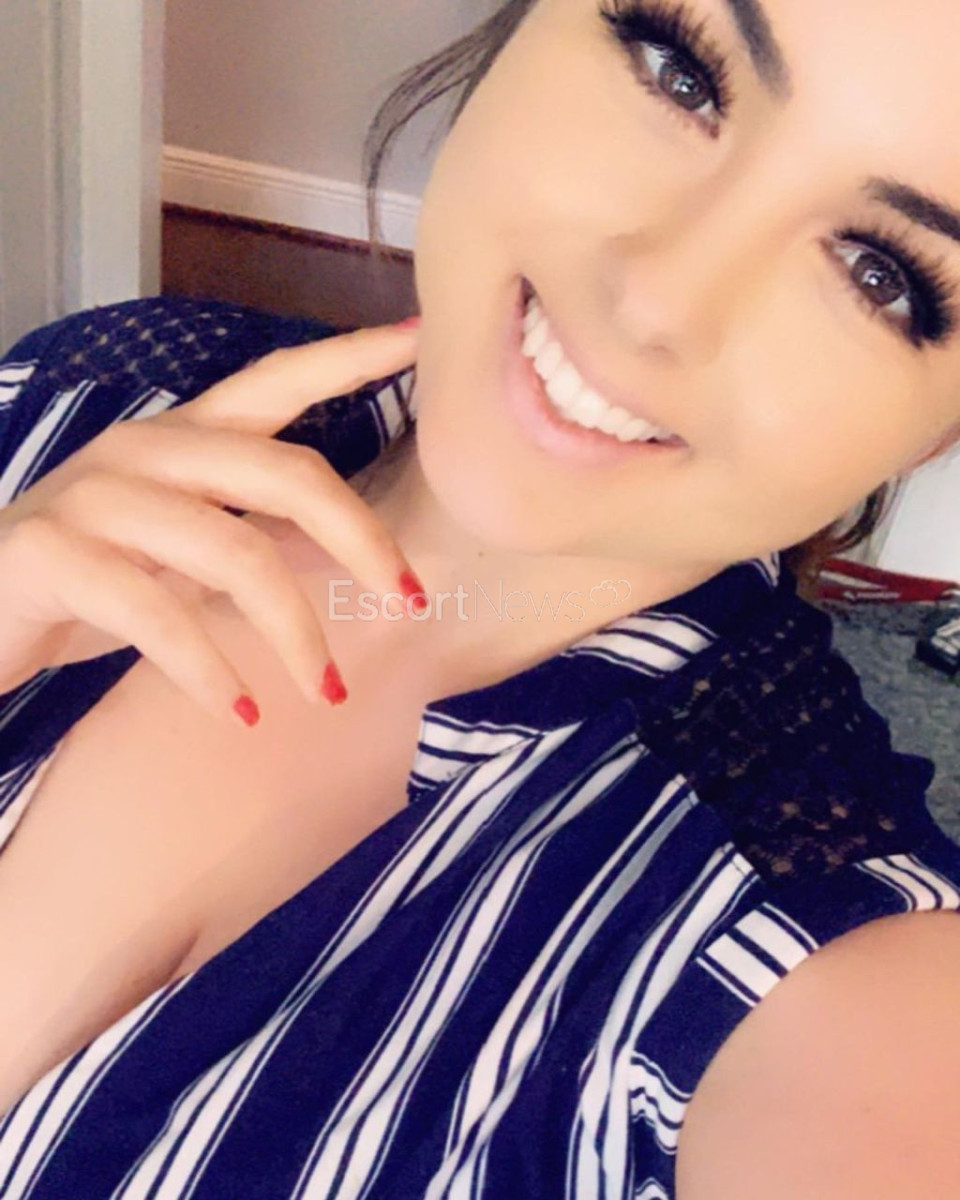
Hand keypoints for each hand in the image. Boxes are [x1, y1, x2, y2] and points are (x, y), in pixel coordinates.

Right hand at [0, 321, 422, 722]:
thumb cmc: (91, 580)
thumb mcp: (183, 547)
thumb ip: (253, 530)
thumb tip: (355, 552)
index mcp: (184, 437)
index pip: (277, 381)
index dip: (349, 357)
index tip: (418, 334)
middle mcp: (145, 450)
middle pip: (286, 473)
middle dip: (362, 540)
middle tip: (412, 601)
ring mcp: (96, 497)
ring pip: (235, 553)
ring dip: (297, 633)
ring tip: (328, 693)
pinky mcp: (55, 554)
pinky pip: (159, 615)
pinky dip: (213, 671)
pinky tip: (245, 712)